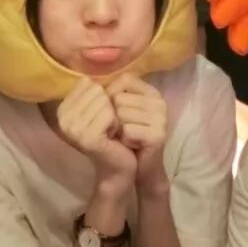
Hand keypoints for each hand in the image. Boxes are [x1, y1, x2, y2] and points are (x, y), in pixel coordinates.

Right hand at [57, 77, 136, 192]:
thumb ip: (92, 90)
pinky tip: (114, 136)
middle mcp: (63, 118)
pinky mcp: (88, 138)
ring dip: (115, 114)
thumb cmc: (111, 134)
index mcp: (62, 109)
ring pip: (104, 100)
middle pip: (96, 89)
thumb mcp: (98, 108)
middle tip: (108, 125)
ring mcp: (74, 129)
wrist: (118, 166)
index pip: (88, 82)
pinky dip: (118, 123)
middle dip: (109, 105)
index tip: (100, 116)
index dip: (102, 96)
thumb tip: (91, 70)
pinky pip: (110, 113)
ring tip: (111, 130)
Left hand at [107, 73, 168, 194]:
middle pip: (120, 99)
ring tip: (127, 136)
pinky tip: (132, 145)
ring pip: (122, 115)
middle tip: (123, 129)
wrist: (141, 167)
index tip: (113, 111)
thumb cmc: (127, 135)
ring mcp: (161, 118)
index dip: (111, 94)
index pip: (125, 79)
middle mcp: (159, 101)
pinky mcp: (158, 135)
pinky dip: (125, 140)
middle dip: (114, 116)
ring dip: (118, 129)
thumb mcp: (121, 110)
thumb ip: (111, 93)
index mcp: (151, 91)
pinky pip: (128, 130)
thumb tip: (87, 79)